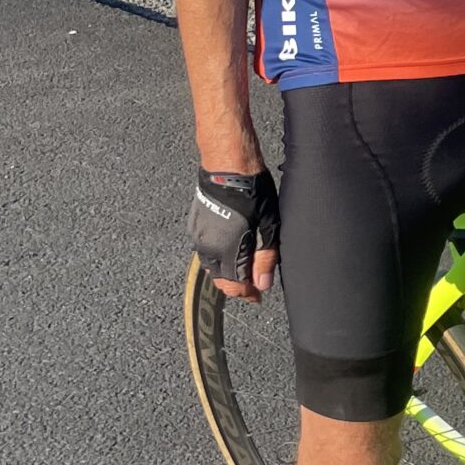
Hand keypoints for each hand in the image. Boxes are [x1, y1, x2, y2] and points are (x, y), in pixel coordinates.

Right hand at [189, 168, 280, 300]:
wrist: (227, 167)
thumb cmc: (252, 192)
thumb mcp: (268, 227)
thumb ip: (265, 258)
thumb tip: (262, 284)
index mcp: (227, 250)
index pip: (235, 286)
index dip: (247, 294)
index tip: (258, 296)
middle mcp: (209, 248)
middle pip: (221, 279)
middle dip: (237, 285)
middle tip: (254, 284)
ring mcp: (199, 237)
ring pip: (211, 266)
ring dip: (226, 272)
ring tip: (244, 269)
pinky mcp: (195, 225)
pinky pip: (205, 251)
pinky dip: (218, 258)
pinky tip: (230, 251)